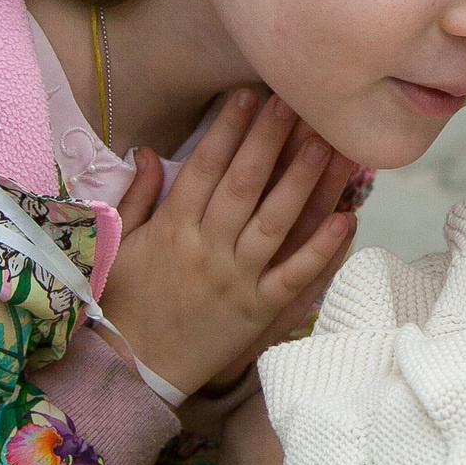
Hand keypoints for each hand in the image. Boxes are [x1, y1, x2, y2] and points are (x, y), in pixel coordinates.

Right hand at [100, 92, 355, 398]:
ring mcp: (236, 280)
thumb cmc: (124, 302)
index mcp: (172, 229)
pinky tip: (346, 218)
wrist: (132, 369)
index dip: (227, 129)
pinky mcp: (258, 312)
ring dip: (304, 181)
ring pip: (276, 222)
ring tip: (327, 143)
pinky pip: (294, 277)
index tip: (247, 95)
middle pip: (245, 184)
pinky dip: (321, 249)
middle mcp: (207, 250)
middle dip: (270, 139)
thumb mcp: (119, 244)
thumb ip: (137, 196)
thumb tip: (147, 150)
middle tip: (295, 102)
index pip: (204, 168)